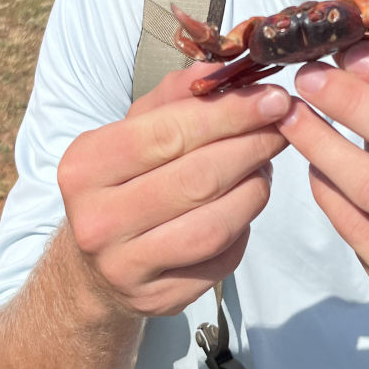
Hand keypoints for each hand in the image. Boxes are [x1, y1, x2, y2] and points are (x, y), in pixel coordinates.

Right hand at [57, 67, 290, 317]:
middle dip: (251, 146)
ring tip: (264, 164)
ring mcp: (126, 267)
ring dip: (254, 188)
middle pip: (197, 179)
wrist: (94, 266)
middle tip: (283, 126)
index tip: (273, 97)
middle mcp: (97, 221)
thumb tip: (228, 69)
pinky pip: (221, 259)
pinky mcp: (158, 300)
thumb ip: (176, 97)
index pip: (167, 134)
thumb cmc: (123, 181)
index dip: (229, 114)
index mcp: (85, 166)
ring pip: (216, 224)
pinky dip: (244, 226)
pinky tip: (244, 203)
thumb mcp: (133, 131)